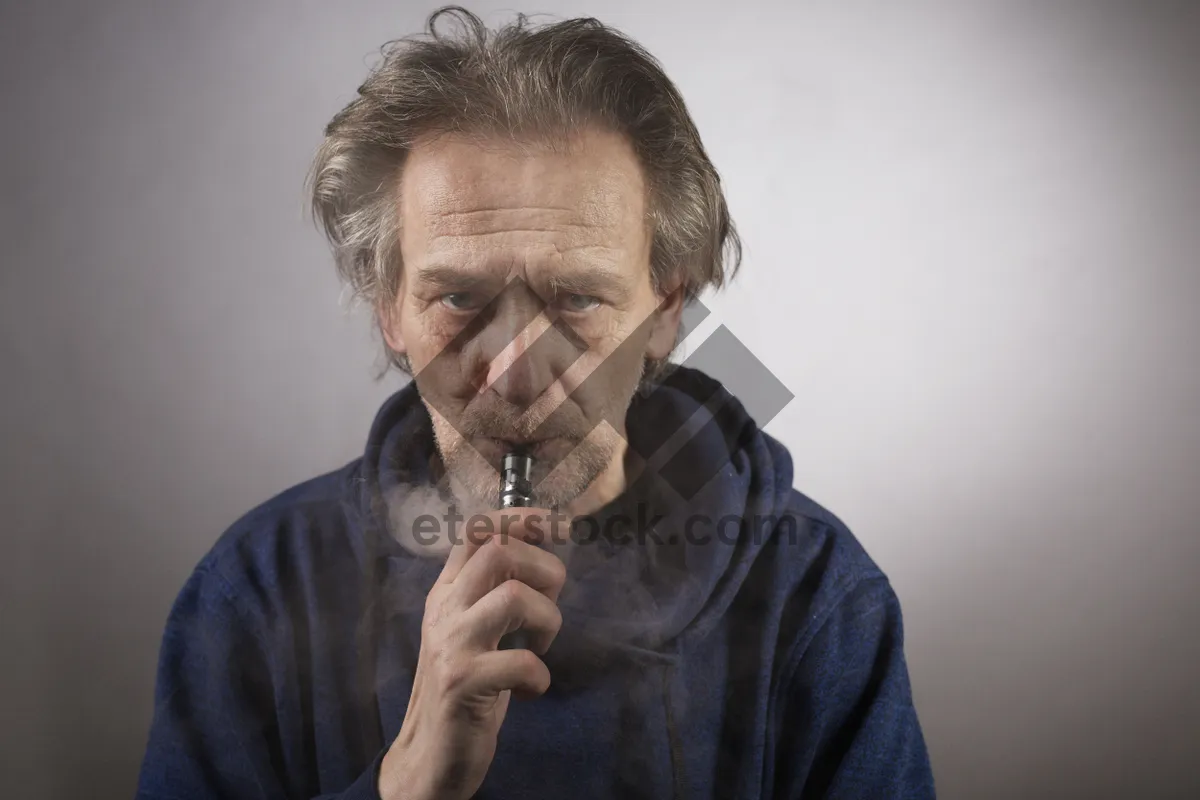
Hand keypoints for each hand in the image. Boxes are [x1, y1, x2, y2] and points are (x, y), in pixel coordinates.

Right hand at [378, 508, 566, 799]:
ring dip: (548, 620)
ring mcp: (451, 645)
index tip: (559, 525)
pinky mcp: (462, 684)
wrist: (429, 754)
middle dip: (545, 568)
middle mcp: (444, 609)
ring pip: (513, 597)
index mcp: (448, 591)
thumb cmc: (465, 686)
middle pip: (497, 550)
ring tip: (540, 647)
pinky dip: (539, 675)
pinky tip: (530, 689)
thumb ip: (497, 591)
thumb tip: (546, 554)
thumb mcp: (475, 629)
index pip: (477, 530)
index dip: (522, 518)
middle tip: (551, 603)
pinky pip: (520, 662)